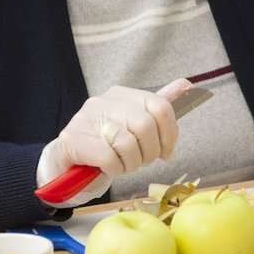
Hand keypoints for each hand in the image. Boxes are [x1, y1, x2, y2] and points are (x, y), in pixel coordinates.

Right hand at [37, 78, 192, 207]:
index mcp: (122, 95)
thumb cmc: (105, 149)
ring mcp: (85, 119)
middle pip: (146, 125)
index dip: (170, 134)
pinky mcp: (72, 141)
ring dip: (131, 164)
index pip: (160, 107)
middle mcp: (103, 101)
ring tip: (123, 166)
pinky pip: (108, 157)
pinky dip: (114, 170)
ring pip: (127, 142)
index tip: (166, 153)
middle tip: (141, 162)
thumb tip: (187, 84)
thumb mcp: (134, 128)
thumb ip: (157, 109)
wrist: (66, 167)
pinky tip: (108, 169)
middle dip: (150, 152)